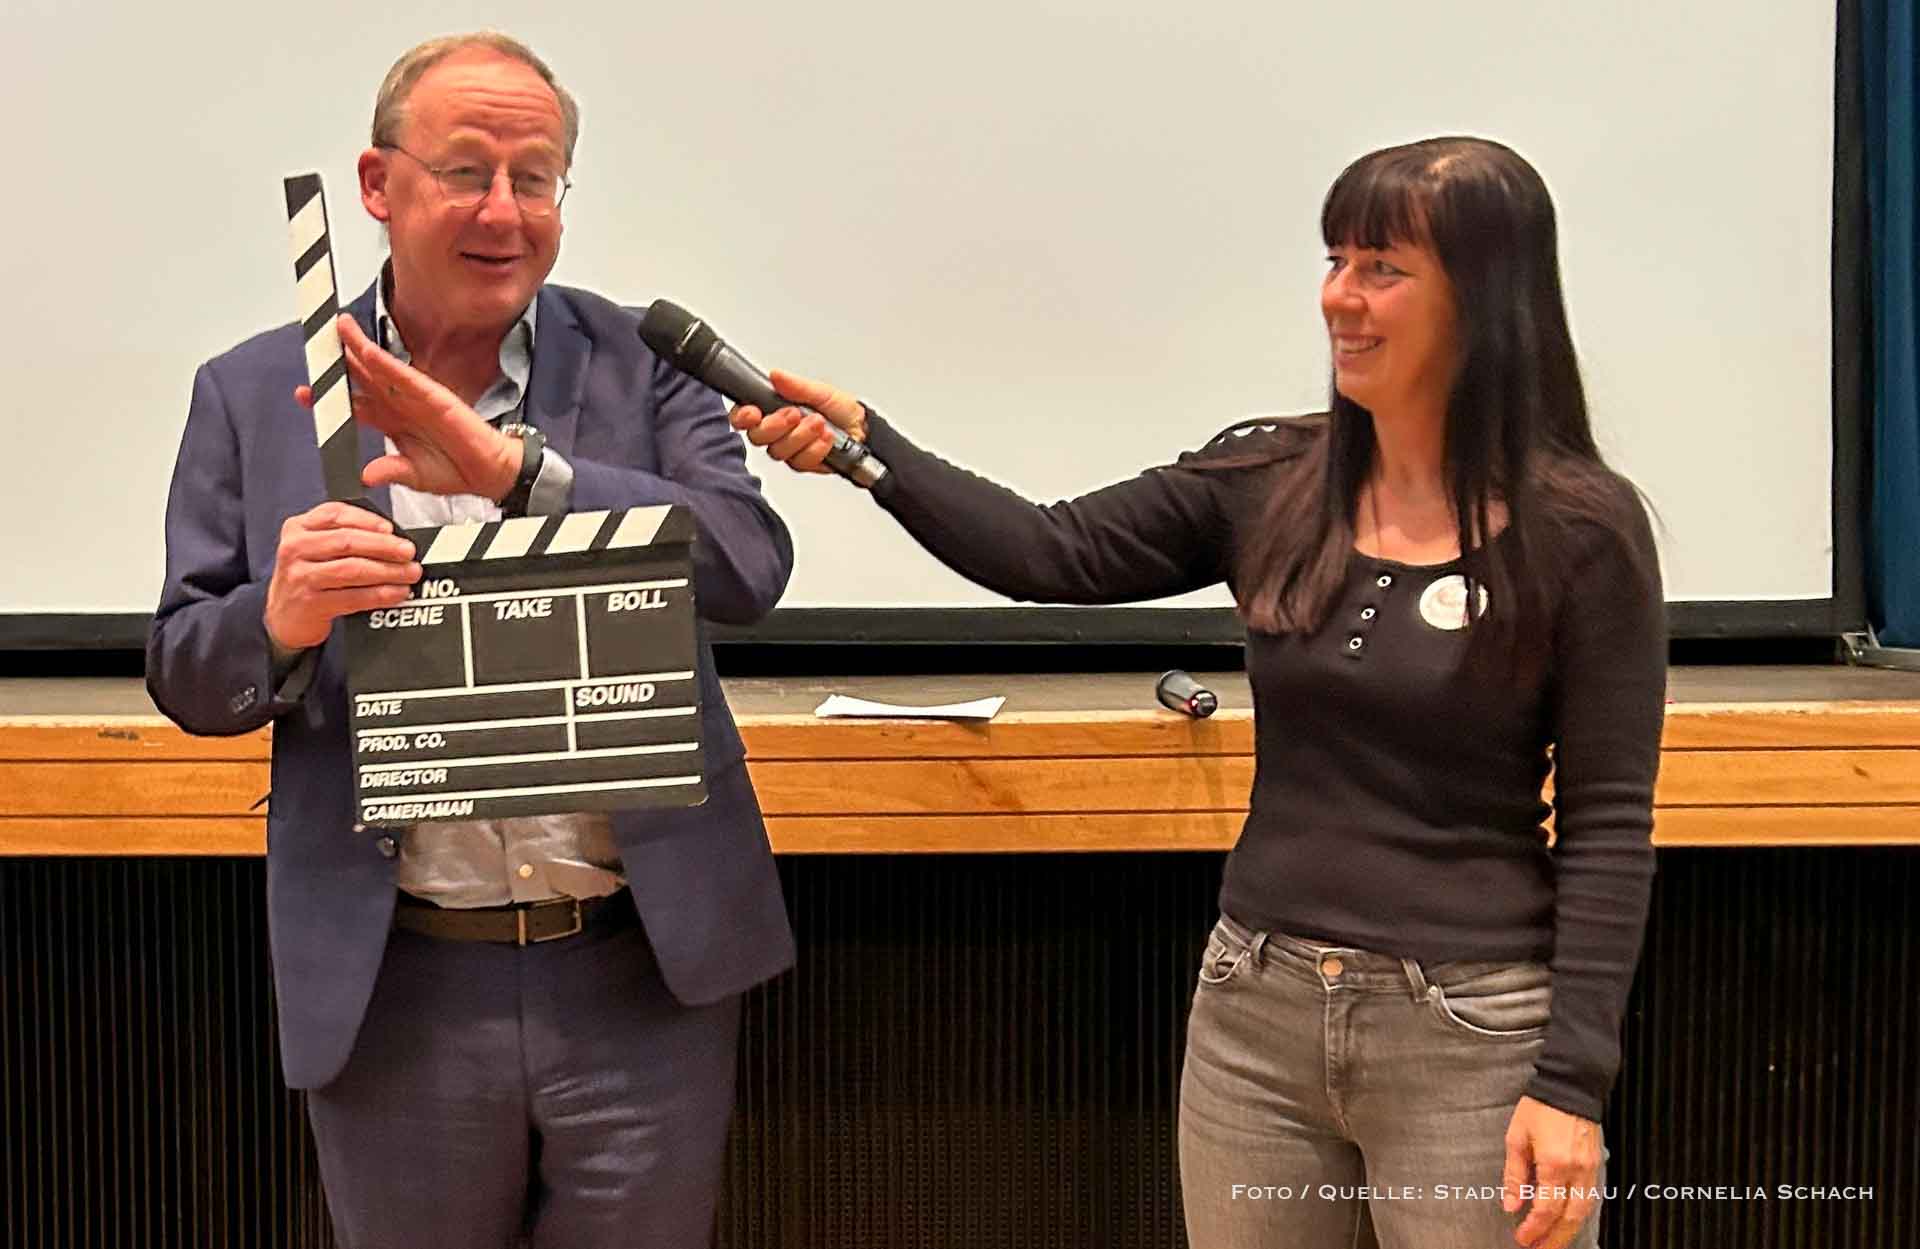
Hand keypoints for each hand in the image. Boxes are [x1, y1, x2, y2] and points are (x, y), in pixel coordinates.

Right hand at [264, 501, 421, 650]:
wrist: (284, 616)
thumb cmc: (308, 575)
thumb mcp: (316, 548)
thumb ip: (344, 534)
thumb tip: (392, 535)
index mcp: (298, 527)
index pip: (335, 514)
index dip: (367, 520)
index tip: (391, 528)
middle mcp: (295, 548)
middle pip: (347, 541)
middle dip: (384, 546)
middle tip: (408, 551)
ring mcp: (300, 576)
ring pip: (352, 569)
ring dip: (387, 571)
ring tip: (410, 573)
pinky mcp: (311, 603)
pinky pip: (354, 597)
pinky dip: (380, 595)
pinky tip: (397, 593)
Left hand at [293, 315, 518, 498]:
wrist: (489, 473)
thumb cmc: (455, 471)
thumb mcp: (413, 475)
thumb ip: (390, 471)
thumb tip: (365, 475)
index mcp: (393, 423)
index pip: (354, 405)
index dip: (330, 398)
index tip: (303, 393)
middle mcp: (401, 405)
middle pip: (363, 377)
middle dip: (339, 361)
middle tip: (316, 344)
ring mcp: (416, 397)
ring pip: (381, 368)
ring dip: (360, 348)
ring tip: (340, 328)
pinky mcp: (434, 396)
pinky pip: (405, 376)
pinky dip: (386, 363)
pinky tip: (368, 352)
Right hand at [727, 368, 866, 473]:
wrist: (864, 430)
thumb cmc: (842, 409)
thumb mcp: (820, 391)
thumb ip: (796, 386)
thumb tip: (776, 376)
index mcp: (775, 408)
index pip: (745, 416)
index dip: (742, 416)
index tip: (753, 412)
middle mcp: (779, 430)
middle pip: (757, 436)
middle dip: (775, 426)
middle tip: (794, 414)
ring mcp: (790, 448)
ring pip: (779, 450)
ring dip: (800, 436)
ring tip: (819, 423)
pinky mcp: (803, 463)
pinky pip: (800, 461)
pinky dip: (815, 449)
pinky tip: (826, 439)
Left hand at [1502, 1096, 1602, 1247]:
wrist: (1571, 1085)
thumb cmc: (1540, 1107)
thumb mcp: (1517, 1137)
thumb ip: (1515, 1174)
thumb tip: (1511, 1204)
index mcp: (1554, 1164)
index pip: (1546, 1209)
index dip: (1534, 1228)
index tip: (1522, 1238)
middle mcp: (1577, 1171)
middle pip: (1569, 1218)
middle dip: (1554, 1239)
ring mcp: (1591, 1169)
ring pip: (1584, 1212)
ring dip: (1568, 1231)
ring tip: (1552, 1242)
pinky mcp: (1596, 1165)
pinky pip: (1590, 1198)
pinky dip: (1578, 1214)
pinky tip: (1567, 1221)